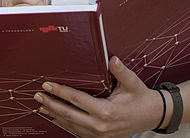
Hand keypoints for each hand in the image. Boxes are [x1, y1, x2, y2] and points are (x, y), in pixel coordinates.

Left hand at [33, 57, 163, 136]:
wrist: (152, 116)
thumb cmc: (141, 98)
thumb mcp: (133, 82)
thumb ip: (121, 71)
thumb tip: (112, 60)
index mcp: (106, 111)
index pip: (76, 99)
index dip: (59, 91)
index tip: (46, 85)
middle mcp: (101, 125)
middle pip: (69, 114)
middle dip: (51, 104)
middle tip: (37, 96)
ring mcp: (100, 134)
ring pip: (71, 125)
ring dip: (55, 115)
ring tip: (41, 107)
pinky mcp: (100, 137)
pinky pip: (78, 132)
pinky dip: (65, 125)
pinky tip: (56, 118)